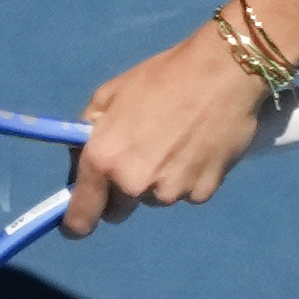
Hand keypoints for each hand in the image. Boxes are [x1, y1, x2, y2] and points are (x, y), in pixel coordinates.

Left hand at [65, 24, 279, 233]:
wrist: (222, 73)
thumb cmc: (161, 78)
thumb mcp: (110, 94)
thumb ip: (89, 130)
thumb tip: (83, 154)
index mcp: (104, 160)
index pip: (83, 214)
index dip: (77, 222)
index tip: (77, 224)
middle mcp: (134, 184)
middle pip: (120, 209)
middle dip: (122, 192)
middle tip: (139, 158)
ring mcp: (171, 192)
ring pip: (156, 198)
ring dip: (159, 180)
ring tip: (176, 143)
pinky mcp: (203, 193)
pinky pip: (187, 192)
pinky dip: (188, 177)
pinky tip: (198, 148)